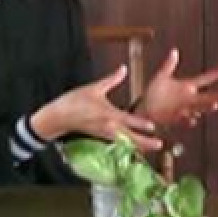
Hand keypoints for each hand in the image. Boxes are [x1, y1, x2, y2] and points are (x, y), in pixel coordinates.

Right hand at [31, 65, 161, 150]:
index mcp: (108, 115)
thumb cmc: (74, 102)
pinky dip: (129, 144)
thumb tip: (123, 69)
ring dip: (139, 145)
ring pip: (126, 142)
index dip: (141, 124)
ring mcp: (105, 134)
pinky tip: (136, 145)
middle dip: (145, 142)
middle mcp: (109, 127)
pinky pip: (119, 143)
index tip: (153, 127)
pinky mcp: (102, 136)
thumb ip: (112, 79)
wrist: (58, 117)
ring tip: (151, 147)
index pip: (129, 120)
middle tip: (159, 145)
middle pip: (131, 138)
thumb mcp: (94, 88)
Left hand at [138, 49, 217, 125]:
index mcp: (186, 86)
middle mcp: (188, 98)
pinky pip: (184, 120)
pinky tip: (193, 120)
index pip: (203, 80)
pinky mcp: (175, 119)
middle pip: (207, 97)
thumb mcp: (161, 76)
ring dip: (207, 107)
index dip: (214, 75)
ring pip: (199, 108)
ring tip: (215, 105)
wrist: (144, 108)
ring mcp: (183, 110)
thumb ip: (168, 65)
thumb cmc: (154, 92)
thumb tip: (174, 50)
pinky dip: (188, 120)